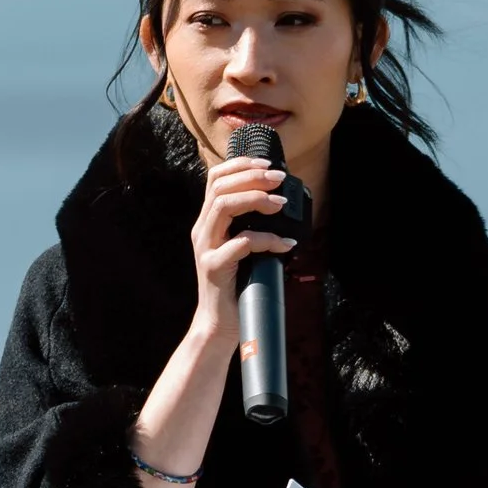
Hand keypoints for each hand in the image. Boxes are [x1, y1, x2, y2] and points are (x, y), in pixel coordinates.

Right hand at [188, 151, 293, 343]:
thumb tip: (281, 204)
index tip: (268, 164)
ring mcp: (205, 248)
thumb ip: (251, 226)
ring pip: (223, 206)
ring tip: (280, 205)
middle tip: (279, 180)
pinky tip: (285, 244)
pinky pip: (241, 244)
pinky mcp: (214, 267)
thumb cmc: (237, 284)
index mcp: (208, 221)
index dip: (240, 164)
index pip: (215, 178)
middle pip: (220, 186)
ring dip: (256, 200)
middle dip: (253, 177)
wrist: (219, 323)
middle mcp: (202, 230)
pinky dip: (267, 240)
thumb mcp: (242, 248)